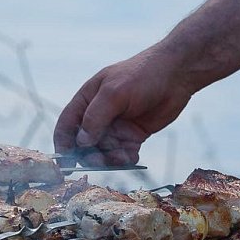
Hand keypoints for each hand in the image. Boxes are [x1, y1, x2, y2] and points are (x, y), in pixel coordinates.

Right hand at [54, 46, 193, 165]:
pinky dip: (126, 158)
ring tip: (124, 154)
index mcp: (87, 100)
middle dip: (90, 155)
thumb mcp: (114, 93)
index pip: (67, 126)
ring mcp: (116, 126)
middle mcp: (99, 115)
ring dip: (111, 158)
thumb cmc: (142, 76)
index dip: (63, 145)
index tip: (66, 163)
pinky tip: (133, 155)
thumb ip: (95, 117)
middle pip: (85, 144)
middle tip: (99, 162)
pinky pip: (123, 154)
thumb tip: (81, 142)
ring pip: (105, 152)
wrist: (176, 75)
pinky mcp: (133, 135)